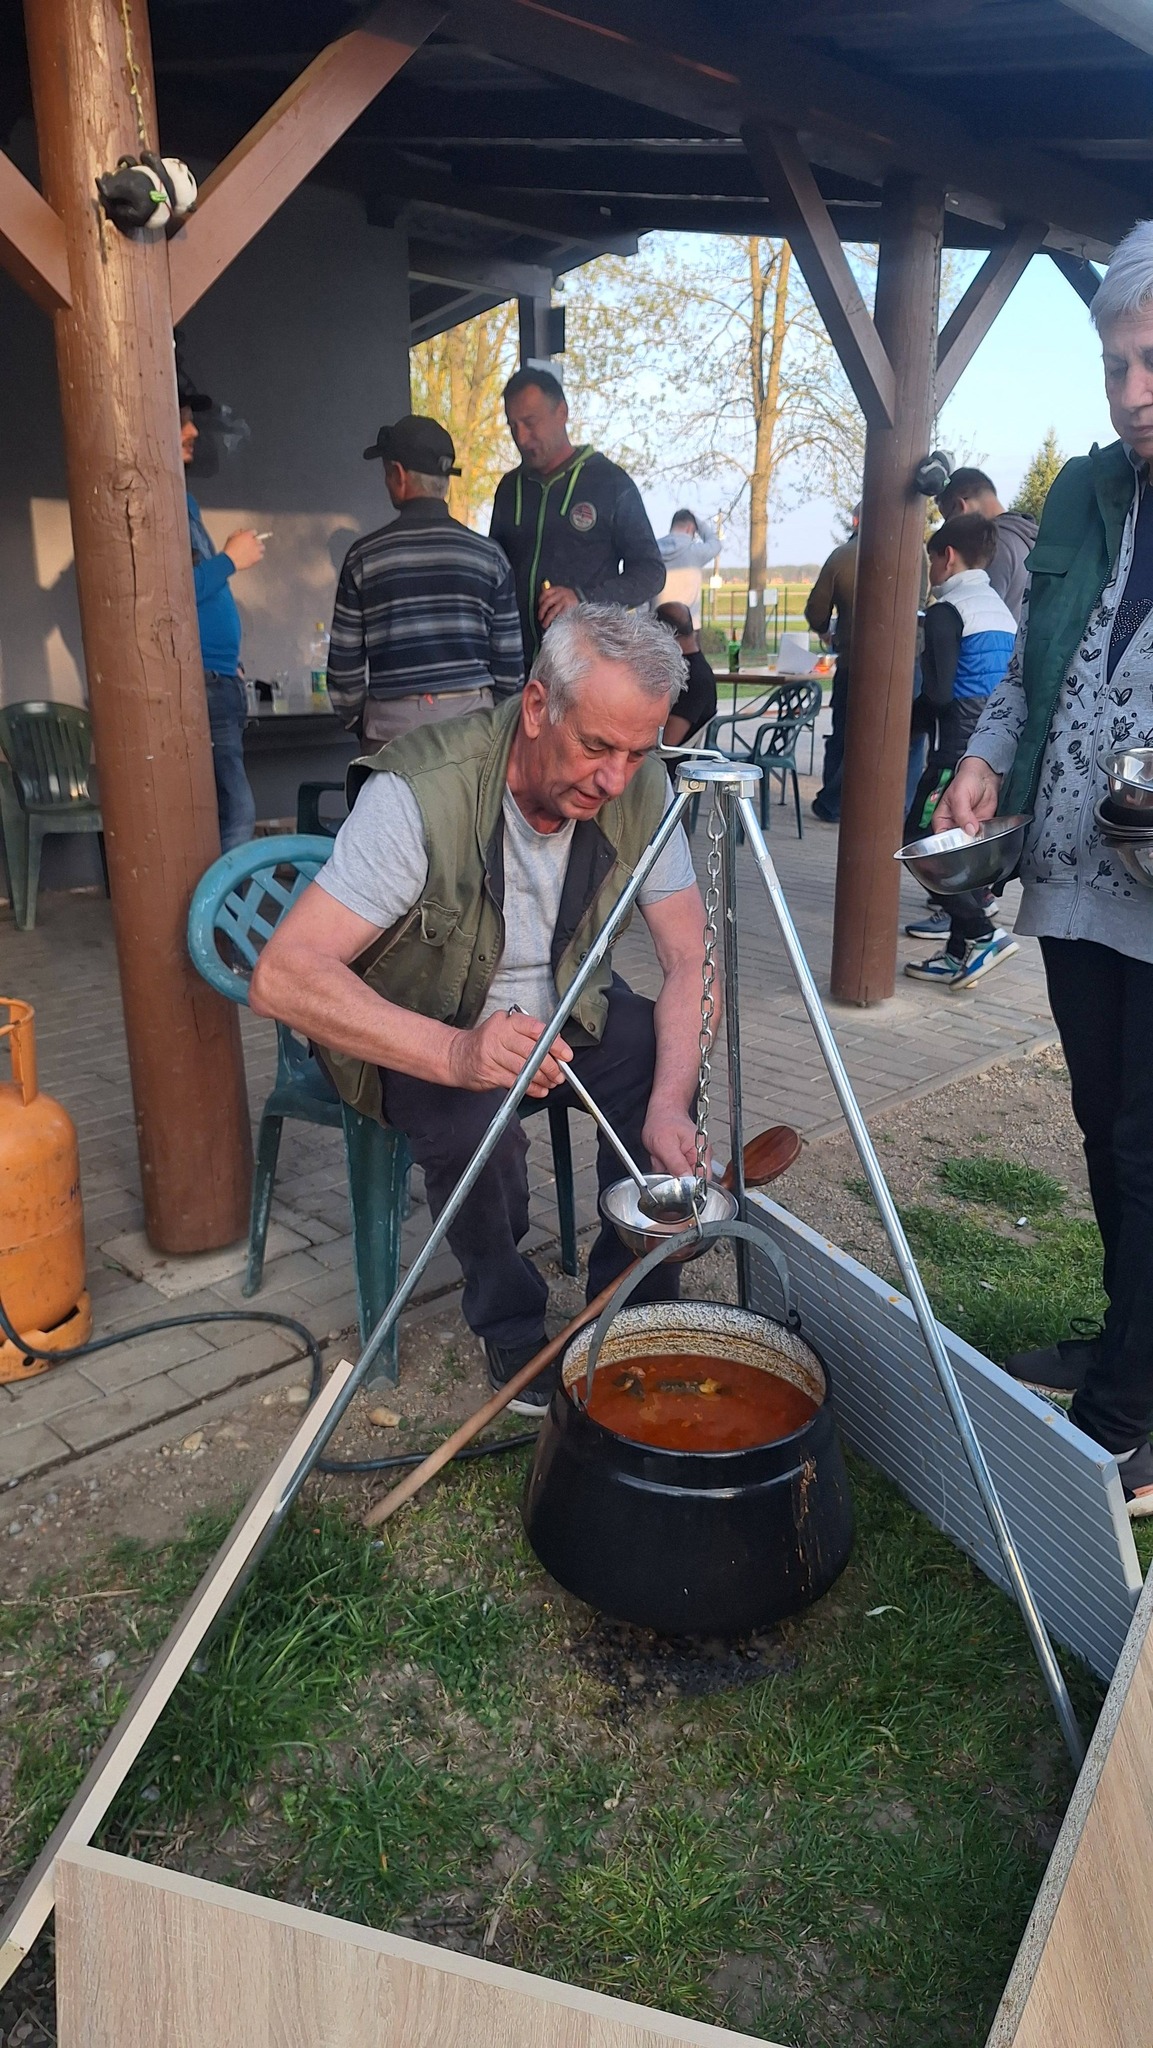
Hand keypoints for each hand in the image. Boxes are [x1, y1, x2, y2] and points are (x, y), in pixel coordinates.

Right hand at [223, 529, 264, 571]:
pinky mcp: (257, 557)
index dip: (251, 535)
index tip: (250, 537)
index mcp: (247, 535)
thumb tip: (242, 531)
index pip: (254, 532)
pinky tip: (253, 557)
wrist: (230, 560)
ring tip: (253, 551)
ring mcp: (256, 549)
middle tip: (251, 545)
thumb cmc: (229, 549)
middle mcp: (253, 541)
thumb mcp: (231, 537)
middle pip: (259, 539)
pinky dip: (258, 556)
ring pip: (262, 547)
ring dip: (259, 548)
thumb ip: (238, 532)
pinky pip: (261, 555)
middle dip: (255, 542)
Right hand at [446, 1010, 571, 1095]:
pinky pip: (516, 1082)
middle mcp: (498, 1034)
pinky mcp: (489, 1072)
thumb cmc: (485, 1043)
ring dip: (542, 1079)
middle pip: (533, 1051)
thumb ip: (529, 1037)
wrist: (456, 1055)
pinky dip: (531, 1088)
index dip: (555, 1043)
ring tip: (550, 1082)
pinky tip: (539, 1089)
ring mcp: (492, 1053)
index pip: (537, 1029)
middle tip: (559, 1073)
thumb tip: (557, 1048)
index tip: (565, 1055)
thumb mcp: (506, 1030)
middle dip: (551, 1066)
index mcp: (507, 1021)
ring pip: (526, 1068)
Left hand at [537, 584, 578, 627]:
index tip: (539, 607)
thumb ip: (552, 594)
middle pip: (548, 602)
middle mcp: (563, 593)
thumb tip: (542, 588)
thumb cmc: (570, 603)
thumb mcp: (561, 596)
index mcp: (559, 589)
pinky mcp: (570, 610)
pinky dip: (555, 621)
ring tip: (545, 624)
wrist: (586, 609)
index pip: (546, 592)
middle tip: (540, 618)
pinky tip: (553, 624)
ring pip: (552, 611)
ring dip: (547, 619)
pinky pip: (559, 616)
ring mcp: (567, 601)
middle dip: (542, 611)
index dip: (540, 600)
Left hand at [642, 1101, 702, 1178]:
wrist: (662, 1110)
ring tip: (660, 1155)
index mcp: (701, 1152)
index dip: (689, 1187)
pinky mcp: (682, 1159)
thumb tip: (685, 1182)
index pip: (701, 1180)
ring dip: (665, 1170)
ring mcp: (691, 1158)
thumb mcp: (665, 1145)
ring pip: (677, 1177)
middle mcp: (699, 1156)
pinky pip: (672, 1171)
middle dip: (671, 1176)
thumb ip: (676, 1165)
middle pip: (688, 1181)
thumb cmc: (664, 1120)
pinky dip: (663, 1166)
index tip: (674, 1183)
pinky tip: (660, 1156)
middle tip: (663, 1161)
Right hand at [933, 757, 1001, 835]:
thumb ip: (963, 814)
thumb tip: (969, 830)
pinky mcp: (980, 826)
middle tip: (971, 836)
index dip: (948, 842)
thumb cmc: (966, 780)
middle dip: (964, 841)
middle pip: (955, 841)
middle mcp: (953, 825)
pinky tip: (987, 831)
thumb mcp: (960, 795)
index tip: (958, 841)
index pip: (940, 837)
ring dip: (976, 839)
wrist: (985, 775)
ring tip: (979, 832)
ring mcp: (967, 826)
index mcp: (942, 819)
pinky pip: (982, 835)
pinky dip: (986, 835)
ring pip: (970, 840)